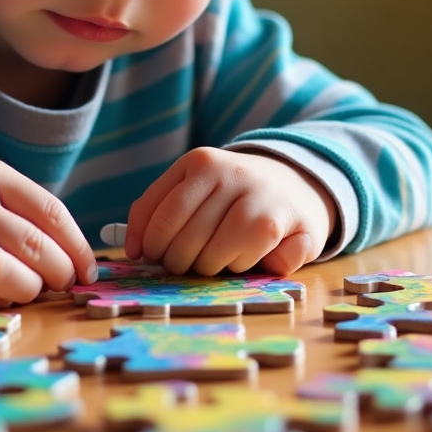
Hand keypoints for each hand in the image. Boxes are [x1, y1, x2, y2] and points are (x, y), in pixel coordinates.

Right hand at [0, 157, 97, 309]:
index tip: (88, 270)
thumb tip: (75, 260)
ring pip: (1, 273)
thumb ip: (26, 214)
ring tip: (29, 290)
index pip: (50, 212)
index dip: (77, 247)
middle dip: (58, 273)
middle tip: (62, 284)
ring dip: (27, 290)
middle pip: (31, 245)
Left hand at [124, 147, 336, 275]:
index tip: (146, 255)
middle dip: (178, 262)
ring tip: (220, 254)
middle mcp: (232, 175)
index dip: (149, 244)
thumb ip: (156, 207)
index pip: (161, 214)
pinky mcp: (291, 225)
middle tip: (185, 261)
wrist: (296, 182)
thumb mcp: (192, 185)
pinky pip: (250, 264)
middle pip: (185, 242)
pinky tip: (254, 255)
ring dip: (212, 267)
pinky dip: (246, 269)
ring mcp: (262, 200)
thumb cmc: (231, 193)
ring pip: (214, 257)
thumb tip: (134, 248)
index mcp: (201, 162)